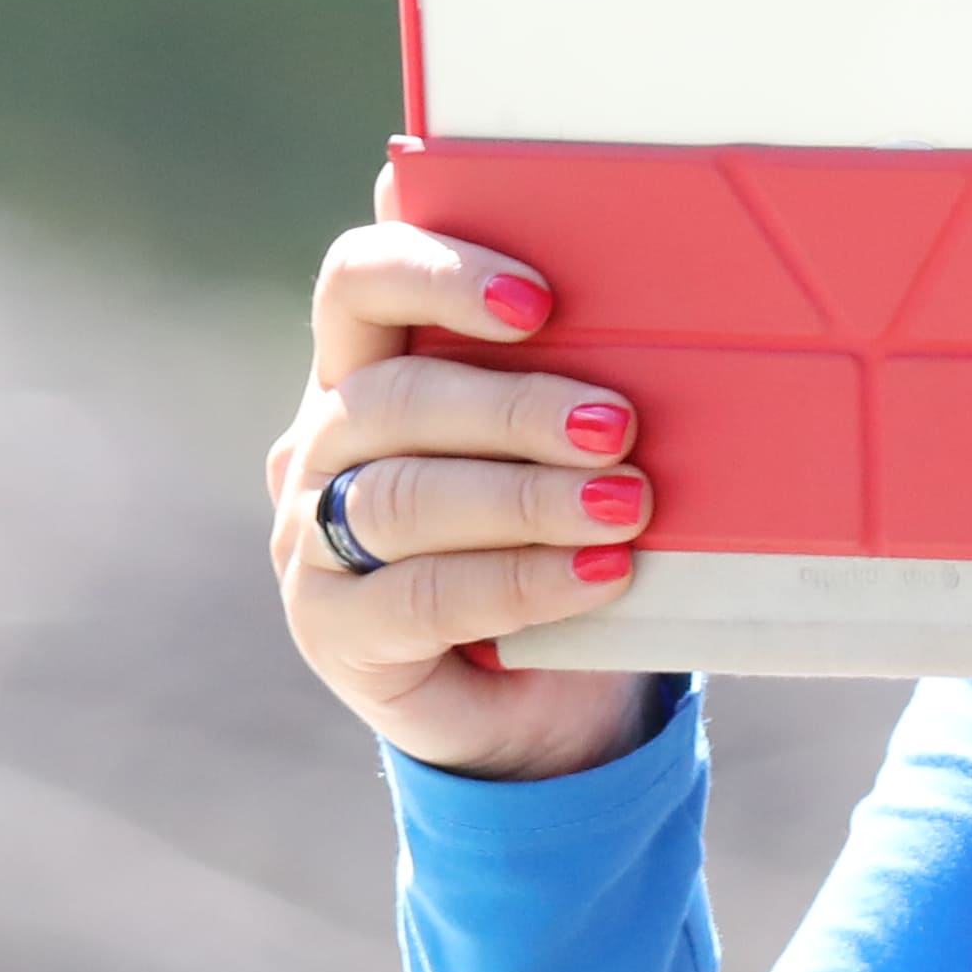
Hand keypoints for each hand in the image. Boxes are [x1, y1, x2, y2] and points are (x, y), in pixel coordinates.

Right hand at [266, 220, 665, 777]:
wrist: (547, 697)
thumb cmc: (566, 535)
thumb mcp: (571, 447)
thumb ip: (577, 376)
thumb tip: (660, 306)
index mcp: (368, 367)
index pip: (359, 284)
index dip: (435, 274)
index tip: (540, 300)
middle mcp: (324, 443)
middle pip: (391, 397)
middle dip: (514, 408)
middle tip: (619, 427)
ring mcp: (311, 539)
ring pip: (401, 499)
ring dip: (524, 499)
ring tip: (624, 505)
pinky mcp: (333, 629)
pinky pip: (422, 597)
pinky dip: (521, 582)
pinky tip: (600, 575)